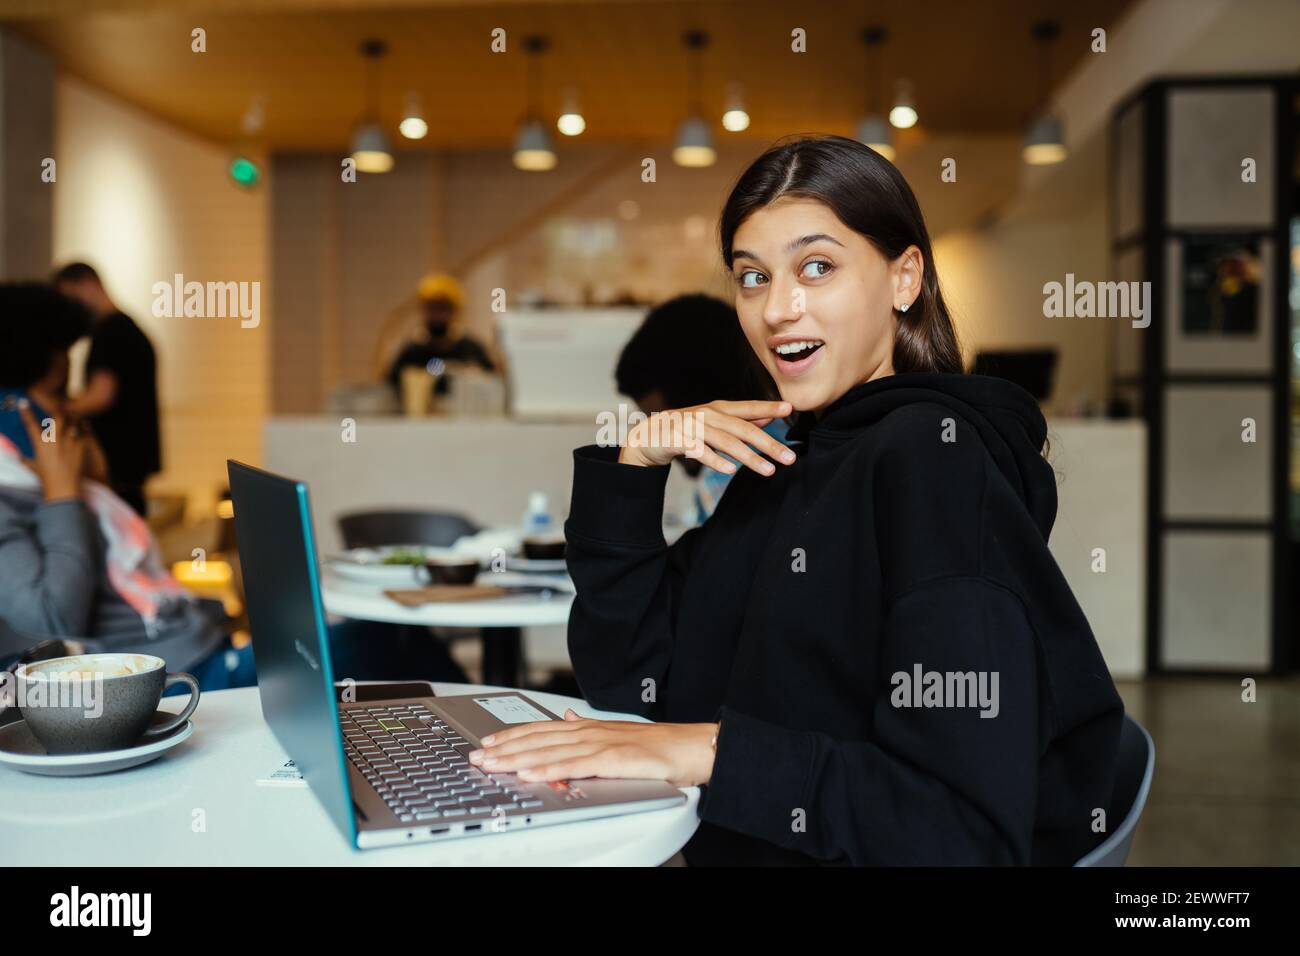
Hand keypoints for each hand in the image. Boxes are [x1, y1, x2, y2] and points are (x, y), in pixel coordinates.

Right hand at [18, 402, 86, 501]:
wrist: (63, 487)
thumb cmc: (47, 479)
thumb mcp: (33, 467)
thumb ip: (26, 460)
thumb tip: (19, 458)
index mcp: (40, 443)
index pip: (30, 424)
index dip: (26, 412)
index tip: (23, 403)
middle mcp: (54, 439)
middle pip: (57, 416)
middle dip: (58, 411)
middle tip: (60, 411)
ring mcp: (68, 441)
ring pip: (72, 420)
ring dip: (73, 417)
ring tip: (74, 417)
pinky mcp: (81, 445)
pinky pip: (84, 430)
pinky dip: (84, 426)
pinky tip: (84, 425)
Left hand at [468, 709, 718, 787]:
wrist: (691, 746)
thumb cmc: (659, 746)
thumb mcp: (617, 734)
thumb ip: (589, 730)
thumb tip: (569, 719)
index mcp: (588, 728)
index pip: (542, 730)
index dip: (512, 736)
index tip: (488, 741)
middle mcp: (590, 732)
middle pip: (538, 739)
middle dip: (504, 748)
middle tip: (477, 756)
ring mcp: (600, 745)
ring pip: (550, 752)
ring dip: (518, 759)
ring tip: (493, 765)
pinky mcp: (613, 760)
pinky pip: (574, 766)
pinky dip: (549, 769)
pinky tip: (531, 774)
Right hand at [618, 399, 794, 476]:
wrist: (648, 437)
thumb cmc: (687, 430)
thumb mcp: (716, 422)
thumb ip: (742, 419)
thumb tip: (770, 416)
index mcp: (718, 409)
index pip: (748, 408)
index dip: (768, 407)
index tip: (791, 409)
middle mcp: (707, 415)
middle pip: (742, 429)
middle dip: (768, 444)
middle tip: (789, 458)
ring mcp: (692, 427)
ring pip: (725, 442)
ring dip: (748, 457)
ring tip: (768, 471)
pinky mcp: (677, 440)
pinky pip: (698, 451)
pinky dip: (714, 460)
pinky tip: (730, 471)